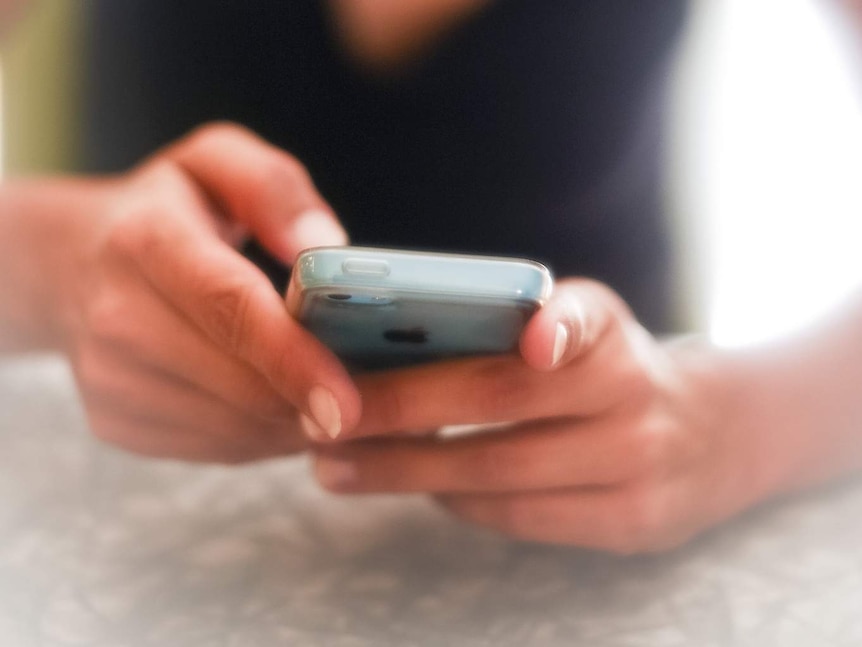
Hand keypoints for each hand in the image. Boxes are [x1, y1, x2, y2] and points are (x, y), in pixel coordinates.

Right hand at [55, 123, 360, 461]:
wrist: (71, 263)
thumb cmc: (168, 208)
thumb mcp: (217, 162)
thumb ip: (274, 188)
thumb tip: (323, 246)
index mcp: (146, 241)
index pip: (228, 308)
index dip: (291, 359)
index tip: (345, 402)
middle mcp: (117, 316)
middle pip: (238, 382)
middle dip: (312, 399)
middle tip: (371, 394)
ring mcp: (109, 378)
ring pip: (234, 428)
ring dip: (294, 420)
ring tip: (329, 391)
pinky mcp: (115, 421)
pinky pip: (216, 449)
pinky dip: (264, 435)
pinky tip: (282, 403)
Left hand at [310, 278, 771, 552]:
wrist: (714, 436)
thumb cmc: (614, 370)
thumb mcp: (588, 329)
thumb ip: (516, 325)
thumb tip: (393, 350)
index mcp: (614, 332)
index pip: (584, 320)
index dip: (557, 324)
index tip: (531, 335)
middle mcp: (635, 395)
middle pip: (503, 404)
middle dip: (401, 411)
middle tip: (326, 418)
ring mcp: (639, 467)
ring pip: (500, 474)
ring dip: (406, 471)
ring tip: (338, 466)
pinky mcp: (632, 523)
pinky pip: (519, 518)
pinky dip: (457, 501)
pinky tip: (414, 486)